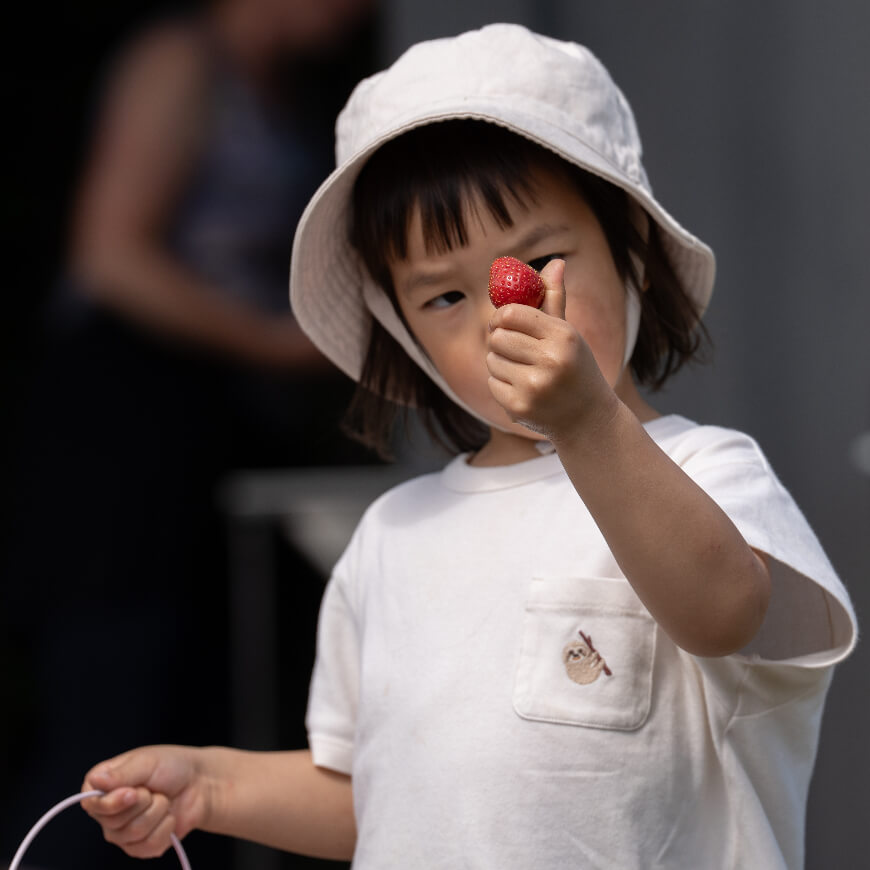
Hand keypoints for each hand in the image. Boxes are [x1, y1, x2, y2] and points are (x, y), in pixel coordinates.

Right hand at [81, 745, 207, 858]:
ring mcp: (122, 832)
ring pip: (133, 834)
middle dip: (144, 802)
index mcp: (104, 786)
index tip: (132, 792)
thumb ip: (120, 774)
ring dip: (157, 812)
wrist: (199, 783)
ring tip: (163, 799)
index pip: (91, 804)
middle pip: (113, 822)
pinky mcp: (140, 847)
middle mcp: (108, 811)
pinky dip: (165, 828)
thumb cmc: (172, 766)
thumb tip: (94, 780)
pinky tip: (169, 816)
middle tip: (154, 788)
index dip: (111, 803)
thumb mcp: (147, 762)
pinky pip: (147, 847)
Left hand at [486, 259, 615, 441]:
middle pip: (498, 337)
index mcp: (564, 336)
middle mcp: (551, 360)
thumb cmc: (575, 368)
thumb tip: (555, 263)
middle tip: (515, 350)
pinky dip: (501, 385)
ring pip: (492, 360)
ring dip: (500, 364)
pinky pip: (492, 384)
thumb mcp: (569, 334)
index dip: (501, 316)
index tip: (503, 322)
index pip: (511, 314)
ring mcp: (534, 386)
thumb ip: (554, 300)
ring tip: (523, 372)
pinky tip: (522, 390)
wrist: (587, 419)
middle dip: (501, 342)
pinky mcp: (519, 407)